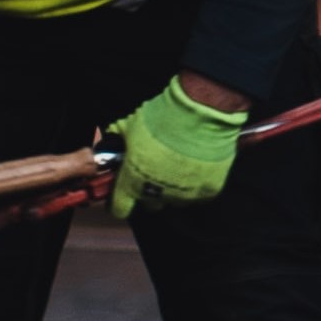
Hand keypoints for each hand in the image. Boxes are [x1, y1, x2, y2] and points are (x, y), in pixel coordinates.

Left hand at [106, 75, 253, 217]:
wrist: (200, 112)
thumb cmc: (162, 117)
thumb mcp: (130, 126)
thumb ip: (119, 142)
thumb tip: (112, 146)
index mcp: (133, 181)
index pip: (120, 207)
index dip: (120, 201)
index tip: (124, 191)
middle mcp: (157, 194)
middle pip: (150, 204)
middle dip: (149, 190)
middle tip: (155, 170)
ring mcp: (184, 195)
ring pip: (175, 199)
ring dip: (174, 187)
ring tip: (180, 166)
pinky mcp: (208, 191)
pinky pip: (199, 194)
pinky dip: (197, 183)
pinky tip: (198, 166)